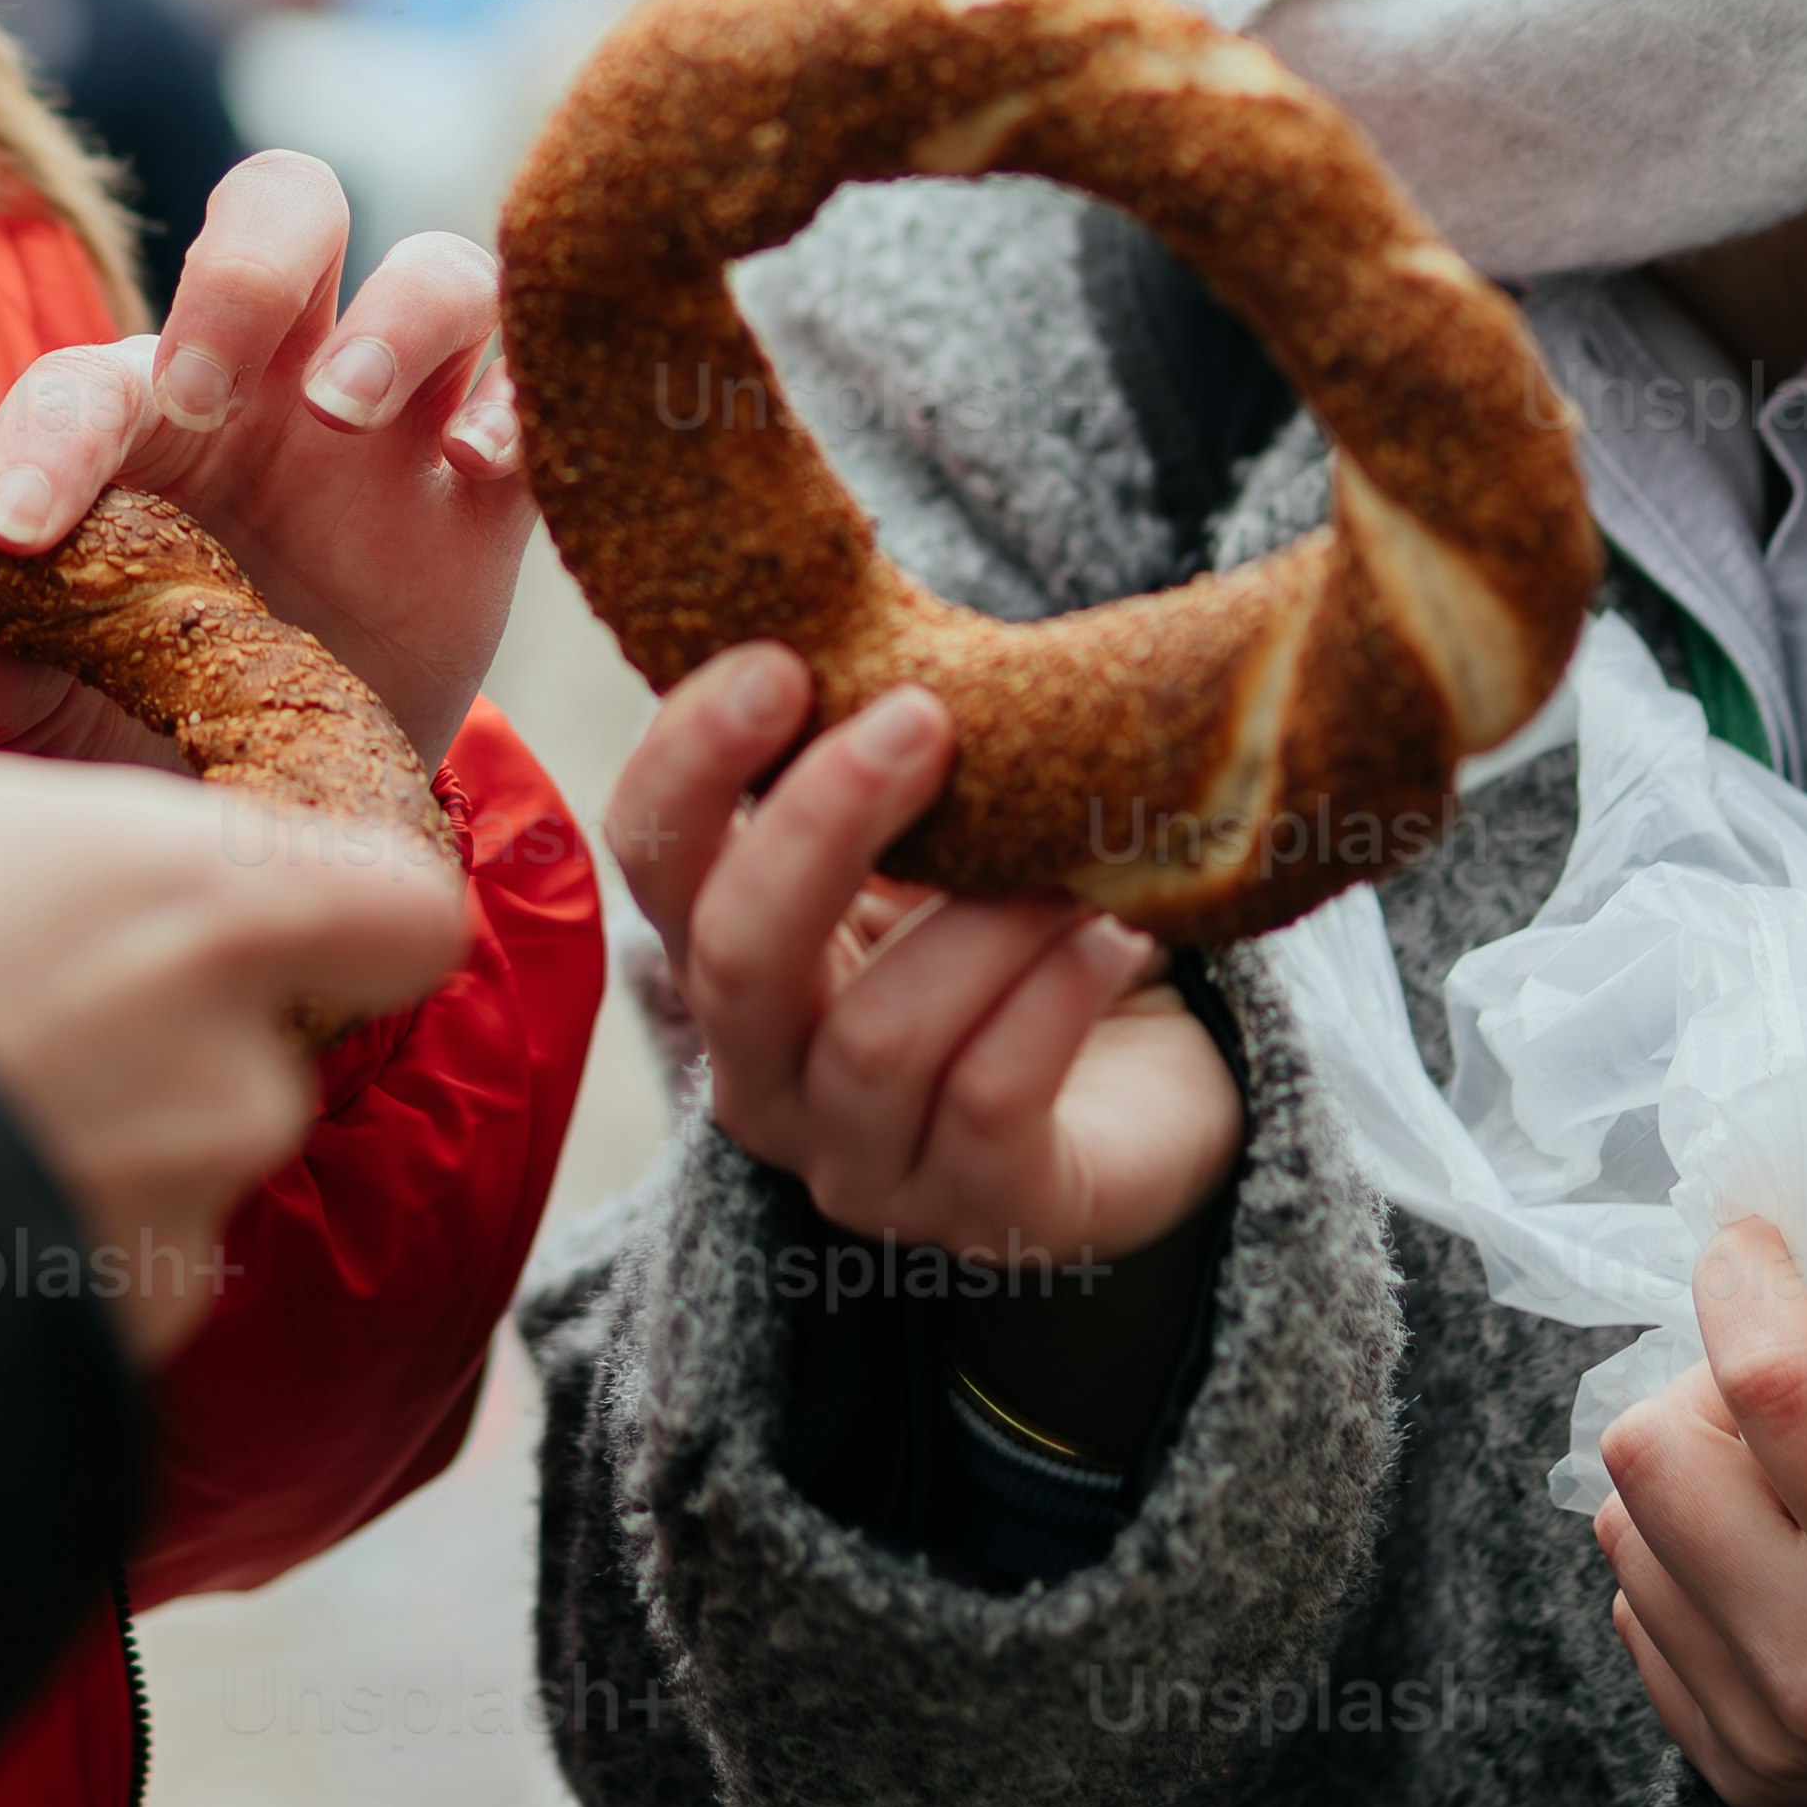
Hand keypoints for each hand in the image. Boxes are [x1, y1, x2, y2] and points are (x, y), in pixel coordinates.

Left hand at [0, 151, 521, 753]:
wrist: (293, 814)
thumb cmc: (146, 730)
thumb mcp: (48, 713)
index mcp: (139, 421)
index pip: (88, 377)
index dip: (45, 438)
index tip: (13, 534)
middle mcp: (273, 384)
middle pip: (282, 207)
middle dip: (245, 267)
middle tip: (207, 394)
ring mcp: (397, 423)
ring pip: (434, 266)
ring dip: (400, 319)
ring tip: (352, 416)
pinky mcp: (493, 489)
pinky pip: (540, 386)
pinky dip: (524, 399)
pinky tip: (482, 469)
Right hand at [0, 729, 460, 1359]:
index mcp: (198, 898)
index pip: (401, 911)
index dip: (343, 919)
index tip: (258, 922)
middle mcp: (229, 1074)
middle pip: (256, 1063)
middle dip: (147, 1060)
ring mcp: (172, 1238)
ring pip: (169, 1194)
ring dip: (75, 1174)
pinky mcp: (101, 1362)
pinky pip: (92, 1303)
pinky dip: (18, 1280)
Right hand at [595, 644, 1227, 1270]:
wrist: (1154, 1085)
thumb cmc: (1019, 929)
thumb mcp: (939, 833)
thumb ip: (879, 742)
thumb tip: (852, 590)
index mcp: (732, 959)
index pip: (652, 858)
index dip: (692, 761)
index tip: (780, 662)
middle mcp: (767, 1077)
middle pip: (736, 960)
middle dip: (822, 828)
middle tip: (926, 721)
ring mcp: (865, 1164)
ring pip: (877, 1038)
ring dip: (985, 921)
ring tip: (1071, 861)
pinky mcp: (984, 1216)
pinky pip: (989, 1102)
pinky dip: (1054, 998)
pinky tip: (1114, 937)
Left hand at [1590, 1218, 1806, 1806]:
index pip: (1775, 1385)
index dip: (1746, 1283)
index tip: (1753, 1245)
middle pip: (1653, 1450)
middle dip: (1700, 1393)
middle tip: (1775, 1396)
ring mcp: (1764, 1732)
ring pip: (1627, 1529)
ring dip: (1687, 1484)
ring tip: (1782, 1488)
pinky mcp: (1732, 1773)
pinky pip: (1641, 1616)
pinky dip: (1689, 1569)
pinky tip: (1777, 1571)